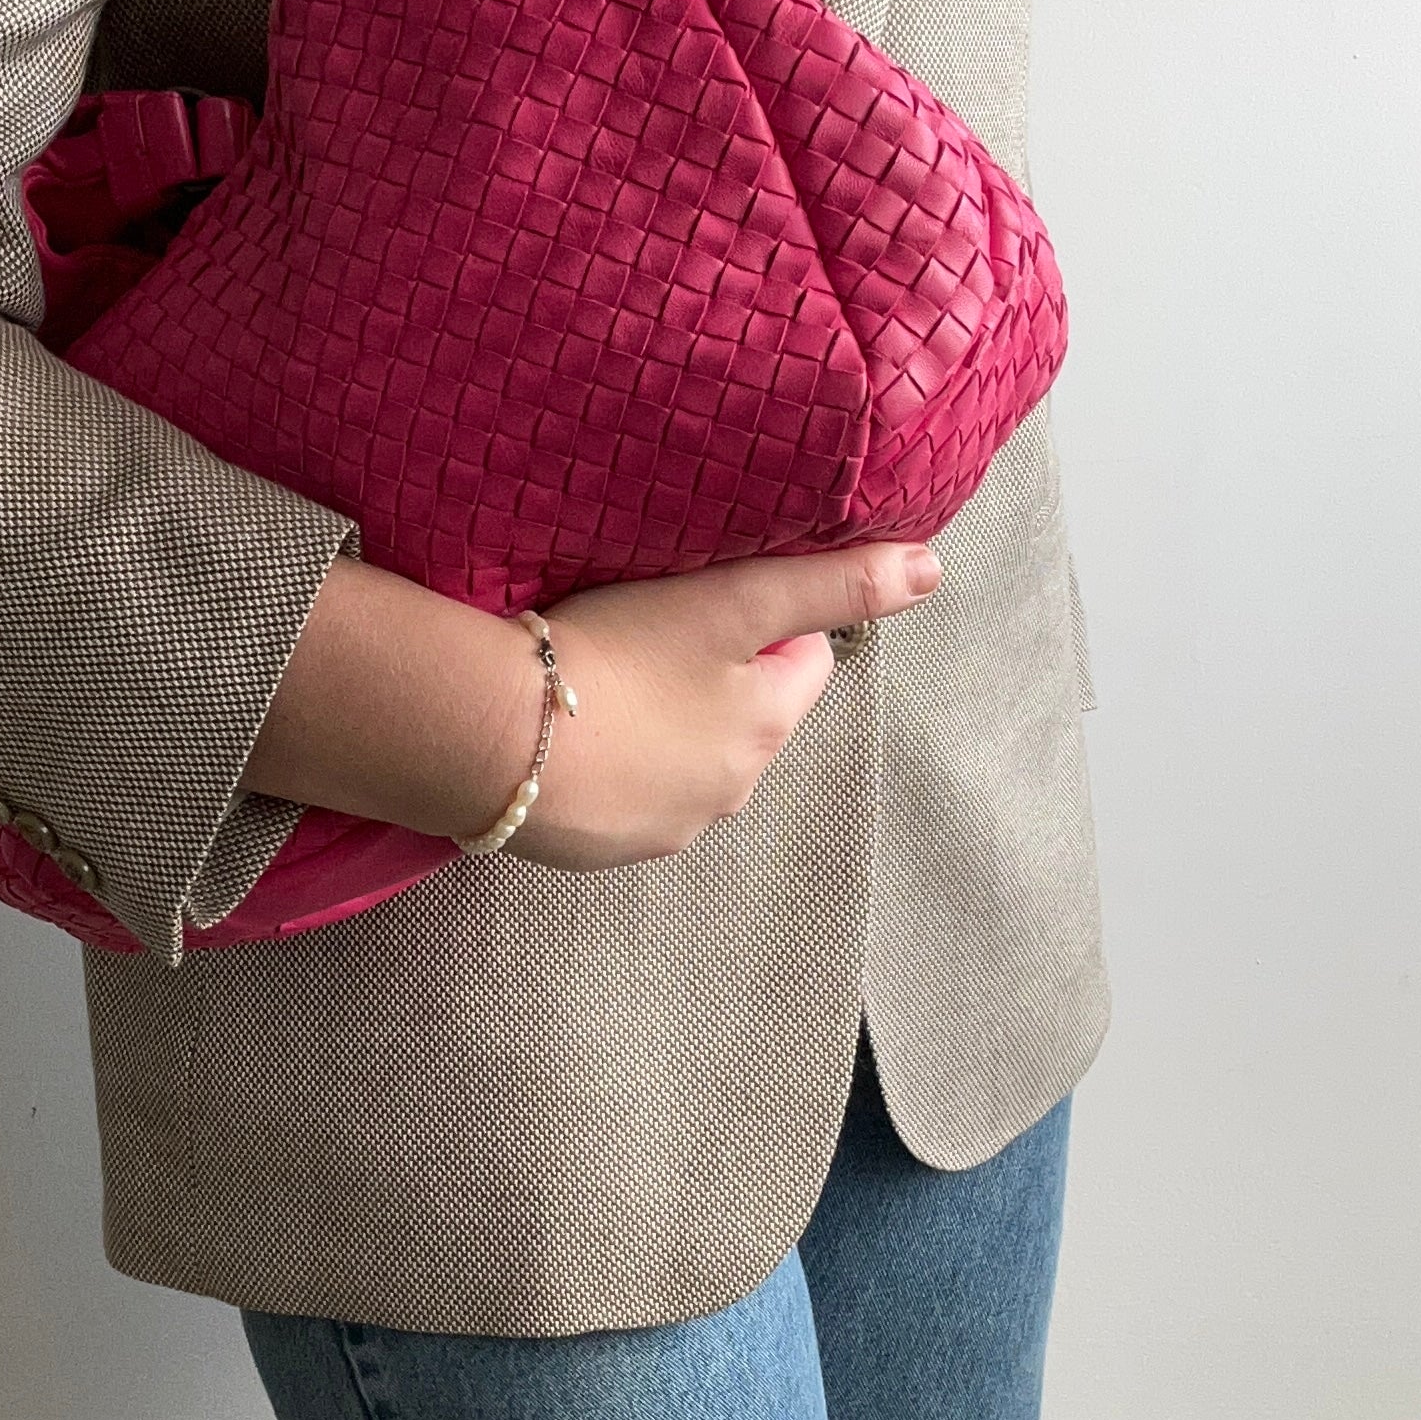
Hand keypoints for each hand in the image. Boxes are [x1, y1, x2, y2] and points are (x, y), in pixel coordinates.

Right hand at [513, 543, 941, 869]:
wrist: (489, 737)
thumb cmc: (613, 657)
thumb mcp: (730, 601)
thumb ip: (832, 583)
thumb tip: (931, 570)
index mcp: (766, 729)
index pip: (802, 661)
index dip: (760, 620)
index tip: (703, 597)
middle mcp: (729, 793)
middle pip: (743, 714)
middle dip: (709, 675)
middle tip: (644, 630)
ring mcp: (662, 829)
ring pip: (682, 757)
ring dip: (658, 721)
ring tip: (598, 678)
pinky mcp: (598, 850)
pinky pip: (623, 794)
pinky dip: (608, 763)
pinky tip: (566, 730)